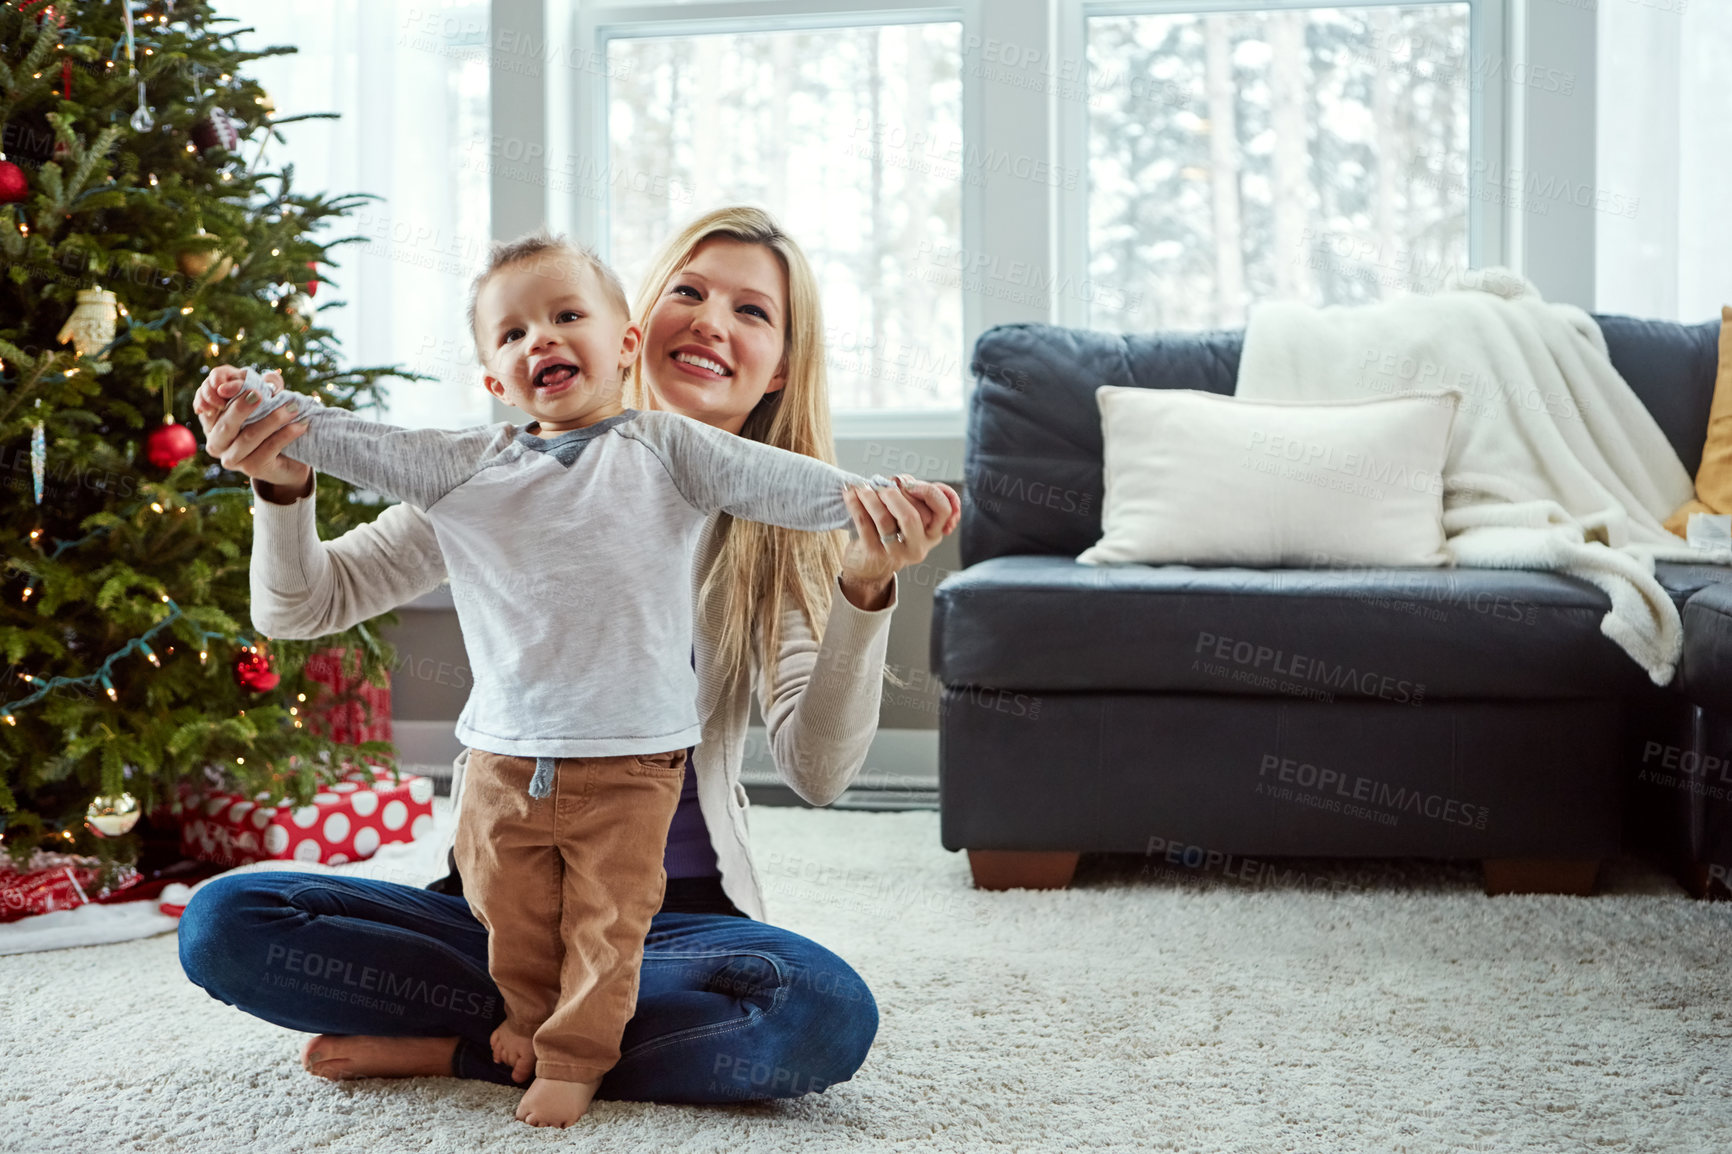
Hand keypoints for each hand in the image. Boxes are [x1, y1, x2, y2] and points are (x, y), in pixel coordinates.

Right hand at [194, 365, 312, 498]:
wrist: (288, 460)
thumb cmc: (272, 424)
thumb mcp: (268, 400)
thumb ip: (267, 385)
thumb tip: (269, 377)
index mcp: (211, 421)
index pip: (209, 402)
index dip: (221, 390)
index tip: (239, 381)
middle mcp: (215, 442)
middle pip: (225, 424)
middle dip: (242, 408)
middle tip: (259, 394)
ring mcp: (232, 458)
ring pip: (248, 437)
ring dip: (272, 420)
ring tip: (293, 408)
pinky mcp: (252, 469)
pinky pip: (269, 448)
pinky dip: (286, 434)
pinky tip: (301, 424)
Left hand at [839, 475, 961, 609]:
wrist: (871, 564)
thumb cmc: (894, 532)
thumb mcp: (913, 516)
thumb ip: (918, 495)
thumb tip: (904, 480)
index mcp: (933, 534)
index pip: (944, 510)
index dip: (928, 492)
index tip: (910, 483)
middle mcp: (918, 546)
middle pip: (911, 516)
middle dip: (894, 495)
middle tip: (881, 485)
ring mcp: (896, 553)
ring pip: (884, 519)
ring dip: (871, 497)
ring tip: (863, 488)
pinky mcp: (874, 553)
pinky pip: (864, 523)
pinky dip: (855, 504)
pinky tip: (851, 494)